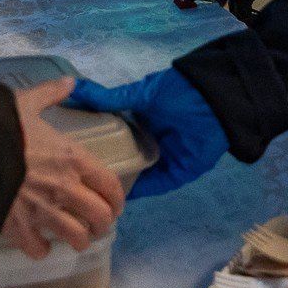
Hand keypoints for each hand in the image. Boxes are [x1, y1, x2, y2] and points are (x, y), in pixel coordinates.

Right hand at [1, 77, 125, 258]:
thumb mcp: (25, 102)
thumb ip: (50, 93)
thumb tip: (70, 82)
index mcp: (72, 158)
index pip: (110, 184)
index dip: (117, 198)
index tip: (116, 203)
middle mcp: (64, 188)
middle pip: (100, 216)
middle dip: (103, 222)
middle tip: (98, 223)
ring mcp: (43, 211)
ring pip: (77, 237)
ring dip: (80, 239)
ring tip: (76, 238)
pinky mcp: (19, 229)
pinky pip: (39, 249)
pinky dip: (42, 249)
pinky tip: (41, 244)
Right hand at [68, 69, 227, 197]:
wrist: (216, 100)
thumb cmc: (178, 92)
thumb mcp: (140, 94)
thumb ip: (109, 98)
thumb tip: (75, 89)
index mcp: (141, 121)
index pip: (113, 139)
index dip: (96, 147)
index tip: (72, 156)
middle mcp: (151, 141)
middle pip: (125, 160)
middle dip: (106, 170)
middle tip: (79, 181)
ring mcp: (165, 158)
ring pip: (139, 175)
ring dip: (122, 184)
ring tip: (96, 194)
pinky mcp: (178, 172)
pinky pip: (157, 185)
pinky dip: (141, 191)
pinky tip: (122, 197)